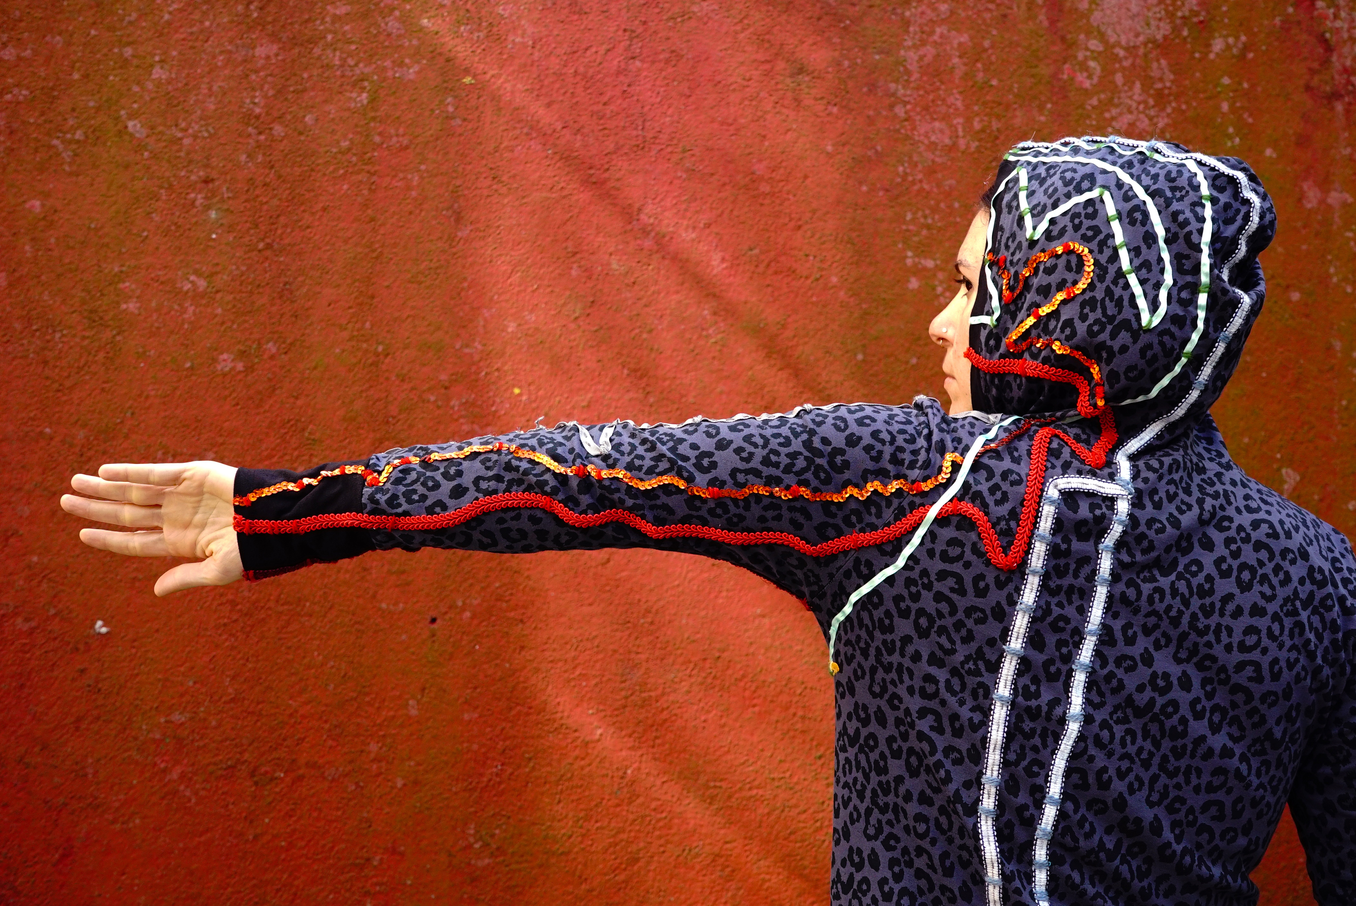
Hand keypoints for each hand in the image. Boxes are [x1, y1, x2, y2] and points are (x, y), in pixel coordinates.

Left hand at [61, 461, 242, 595]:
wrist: (278, 518)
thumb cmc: (253, 548)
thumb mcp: (218, 570)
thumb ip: (185, 577)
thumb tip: (155, 591)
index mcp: (180, 541)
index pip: (135, 541)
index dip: (108, 538)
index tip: (83, 534)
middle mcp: (176, 517)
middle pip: (126, 513)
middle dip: (96, 508)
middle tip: (65, 501)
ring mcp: (183, 495)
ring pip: (134, 491)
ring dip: (105, 487)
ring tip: (76, 482)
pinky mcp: (193, 474)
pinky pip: (155, 473)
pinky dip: (131, 472)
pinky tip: (106, 471)